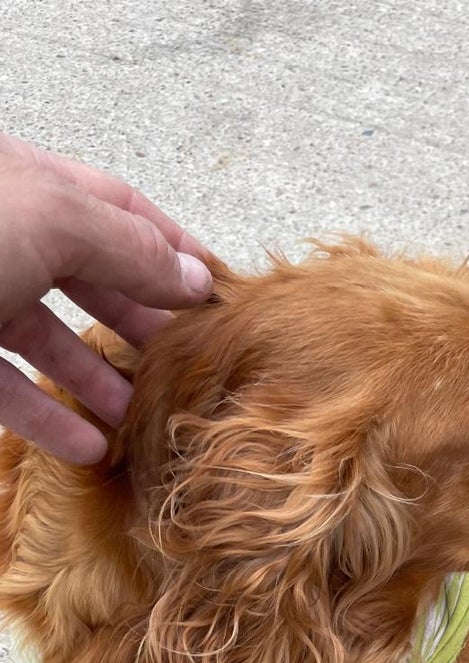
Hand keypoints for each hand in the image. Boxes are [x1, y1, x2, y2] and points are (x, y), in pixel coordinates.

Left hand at [0, 134, 212, 464]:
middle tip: (187, 364)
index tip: (218, 294)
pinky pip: (4, 388)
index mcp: (24, 180)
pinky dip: (46, 419)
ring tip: (141, 417)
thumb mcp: (52, 220)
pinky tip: (85, 447)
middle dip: (139, 321)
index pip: (116, 207)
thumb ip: (128, 248)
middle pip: (86, 276)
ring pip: (45, 338)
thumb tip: (193, 277)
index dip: (171, 247)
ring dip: (97, 381)